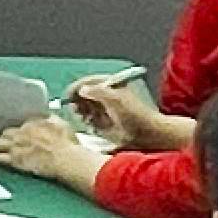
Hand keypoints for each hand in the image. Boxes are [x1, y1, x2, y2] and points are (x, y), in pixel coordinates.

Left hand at [0, 115, 105, 195]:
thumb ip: (52, 118)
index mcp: (32, 123)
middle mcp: (21, 132)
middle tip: (4, 139)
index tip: (19, 132)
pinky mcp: (14, 160)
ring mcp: (16, 146)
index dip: (18, 129)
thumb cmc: (67, 144)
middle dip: (5, 136)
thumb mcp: (61, 124)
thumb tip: (49, 115)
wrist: (65, 159)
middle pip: (7, 132)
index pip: (20, 124)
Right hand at [67, 74, 183, 150]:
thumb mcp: (115, 100)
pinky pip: (91, 121)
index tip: (67, 96)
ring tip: (82, 117)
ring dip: (82, 112)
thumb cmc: (136, 116)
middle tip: (73, 108)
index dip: (76, 87)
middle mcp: (108, 96)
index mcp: (111, 86)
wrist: (149, 135)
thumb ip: (97, 92)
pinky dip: (88, 121)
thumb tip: (82, 89)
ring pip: (87, 108)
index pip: (88, 82)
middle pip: (85, 95)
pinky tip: (89, 125)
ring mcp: (107, 110)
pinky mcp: (107, 124)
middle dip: (77, 101)